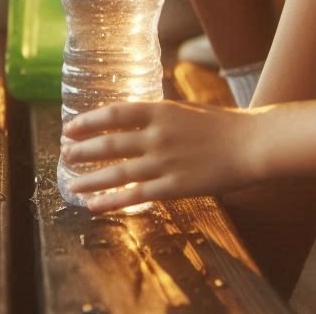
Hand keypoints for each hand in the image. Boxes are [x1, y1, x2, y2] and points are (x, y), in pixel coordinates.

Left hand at [59, 99, 265, 212]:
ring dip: (90, 179)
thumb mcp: (184, 109)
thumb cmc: (221, 124)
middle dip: (83, 151)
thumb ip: (157, 115)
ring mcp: (164, 162)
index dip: (89, 122)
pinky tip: (94, 205)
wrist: (250, 143)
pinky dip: (112, 201)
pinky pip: (136, 195)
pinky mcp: (174, 186)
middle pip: (110, 144)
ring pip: (118, 173)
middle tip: (65, 154)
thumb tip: (131, 117)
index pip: (114, 114)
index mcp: (160, 111)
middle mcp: (157, 135)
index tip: (70, 128)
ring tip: (71, 184)